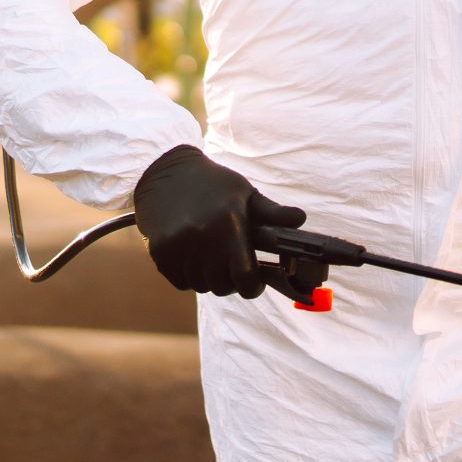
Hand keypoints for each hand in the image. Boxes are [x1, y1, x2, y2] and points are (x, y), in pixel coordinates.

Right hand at [132, 145, 306, 296]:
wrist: (166, 174)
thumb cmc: (214, 184)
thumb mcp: (246, 193)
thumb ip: (272, 212)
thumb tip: (300, 219)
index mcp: (229, 224)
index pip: (245, 278)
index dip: (253, 287)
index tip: (256, 282)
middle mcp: (202, 237)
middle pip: (222, 286)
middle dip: (232, 282)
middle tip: (233, 267)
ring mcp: (178, 246)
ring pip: (201, 286)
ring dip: (210, 279)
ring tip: (213, 258)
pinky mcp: (160, 252)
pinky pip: (181, 282)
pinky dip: (189, 276)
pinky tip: (194, 256)